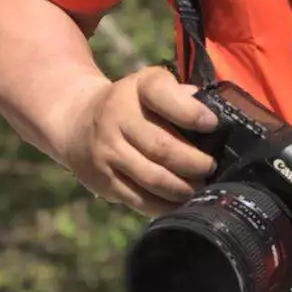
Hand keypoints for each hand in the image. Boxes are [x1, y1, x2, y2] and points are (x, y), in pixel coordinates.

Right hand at [64, 66, 219, 216]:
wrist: (77, 121)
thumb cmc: (132, 104)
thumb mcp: (151, 86)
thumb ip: (180, 96)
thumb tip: (215, 111)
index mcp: (137, 88)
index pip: (162, 95)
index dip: (190, 112)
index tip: (212, 124)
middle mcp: (117, 117)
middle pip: (162, 146)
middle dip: (194, 162)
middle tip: (211, 168)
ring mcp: (107, 151)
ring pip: (152, 177)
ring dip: (182, 188)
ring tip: (199, 188)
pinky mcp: (102, 180)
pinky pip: (138, 198)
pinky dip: (163, 205)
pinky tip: (180, 203)